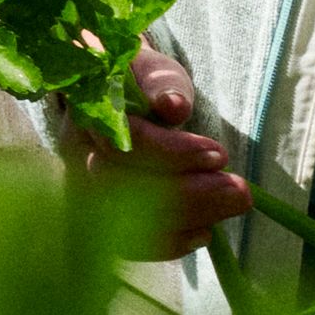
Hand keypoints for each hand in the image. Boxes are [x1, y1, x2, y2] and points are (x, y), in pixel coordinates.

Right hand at [81, 37, 250, 247]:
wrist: (114, 99)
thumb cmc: (138, 83)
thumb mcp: (152, 70)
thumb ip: (161, 83)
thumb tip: (174, 106)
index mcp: (87, 110)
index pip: (121, 142)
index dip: (171, 153)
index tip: (219, 155)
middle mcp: (75, 154)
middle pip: (120, 187)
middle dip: (187, 194)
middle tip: (239, 190)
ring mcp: (81, 188)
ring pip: (122, 221)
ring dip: (186, 220)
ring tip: (232, 205)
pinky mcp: (97, 216)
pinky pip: (127, 244)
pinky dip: (169, 243)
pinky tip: (205, 232)